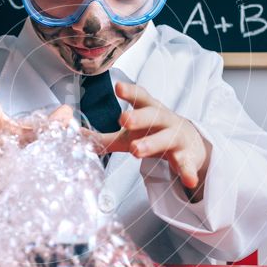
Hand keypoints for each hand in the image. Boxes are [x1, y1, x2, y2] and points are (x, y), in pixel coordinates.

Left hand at [86, 82, 211, 201]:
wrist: (189, 142)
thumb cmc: (152, 133)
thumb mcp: (129, 134)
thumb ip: (103, 137)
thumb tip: (76, 137)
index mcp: (149, 110)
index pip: (140, 97)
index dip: (130, 91)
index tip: (118, 86)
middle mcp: (164, 120)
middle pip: (152, 116)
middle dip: (138, 117)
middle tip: (122, 120)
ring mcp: (176, 137)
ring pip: (165, 139)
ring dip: (151, 143)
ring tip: (136, 151)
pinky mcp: (187, 156)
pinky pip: (187, 164)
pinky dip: (187, 172)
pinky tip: (188, 181)